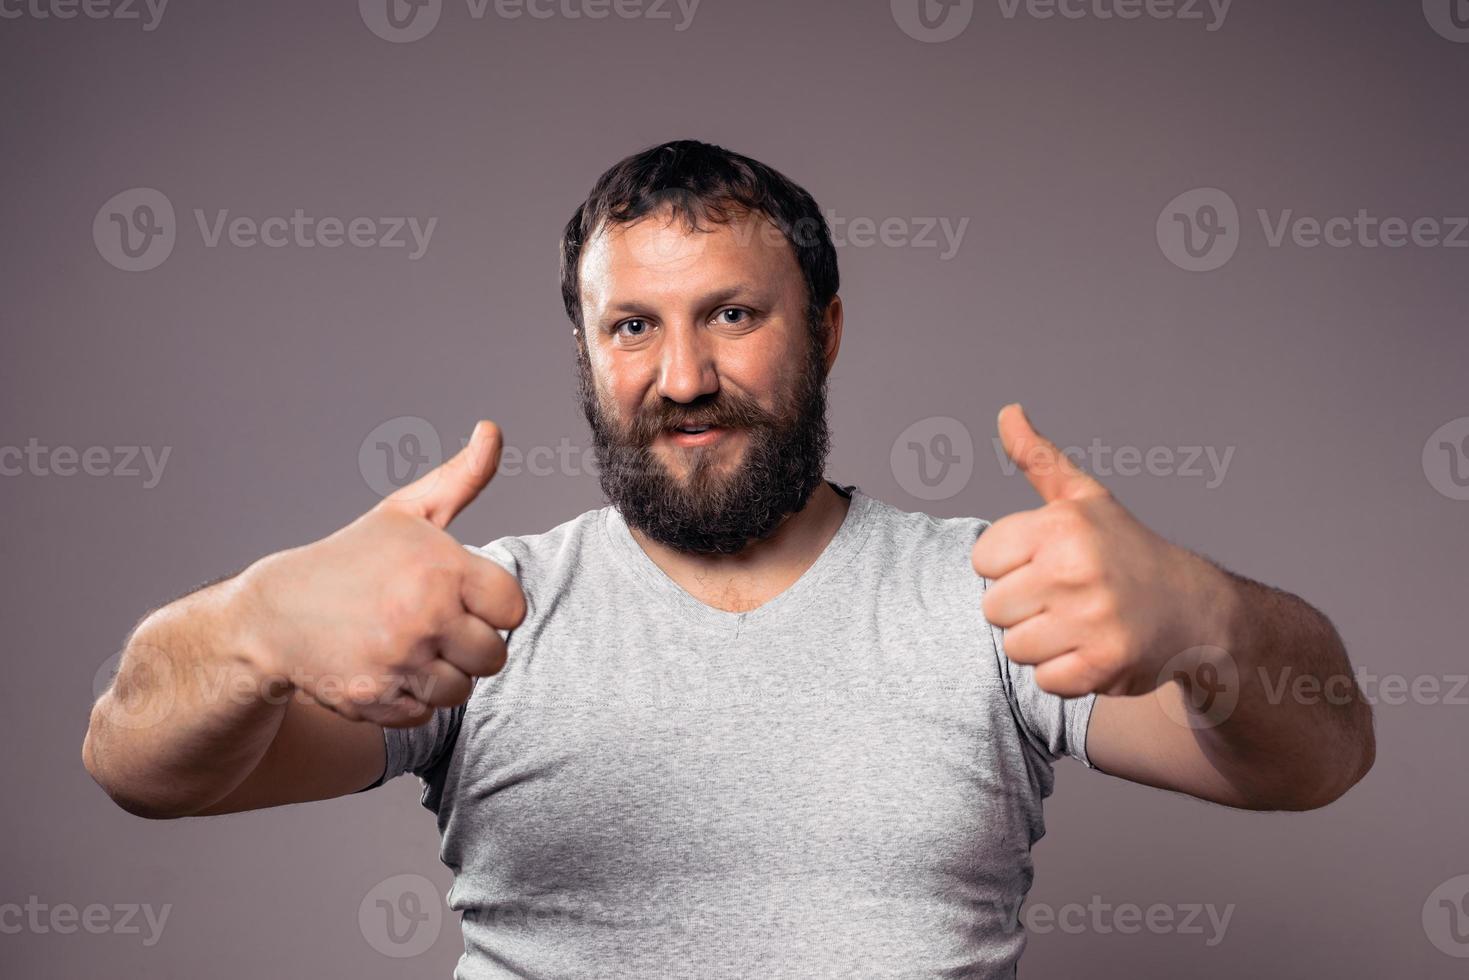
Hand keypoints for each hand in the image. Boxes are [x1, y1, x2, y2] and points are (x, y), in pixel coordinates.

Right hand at [238, 420, 526, 726]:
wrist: (273, 615)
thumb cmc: (353, 561)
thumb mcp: (406, 514)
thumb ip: (461, 478)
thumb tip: (491, 431)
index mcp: (442, 567)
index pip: (513, 608)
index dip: (489, 606)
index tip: (457, 598)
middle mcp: (424, 615)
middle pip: (494, 655)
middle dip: (467, 645)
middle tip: (428, 626)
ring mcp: (400, 660)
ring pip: (462, 690)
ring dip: (440, 675)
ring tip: (405, 647)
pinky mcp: (376, 700)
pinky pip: (425, 714)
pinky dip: (408, 699)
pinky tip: (382, 669)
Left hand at [972, 405, 1226, 697]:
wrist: (1198, 612)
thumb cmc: (1127, 552)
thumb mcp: (1085, 499)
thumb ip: (1039, 459)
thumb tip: (1007, 411)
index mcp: (1061, 525)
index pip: (982, 560)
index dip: (1010, 567)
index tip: (1049, 564)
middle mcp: (1075, 568)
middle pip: (994, 608)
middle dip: (1026, 609)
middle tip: (1070, 599)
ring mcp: (1091, 618)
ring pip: (1017, 648)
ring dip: (1045, 644)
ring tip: (1082, 625)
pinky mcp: (1104, 664)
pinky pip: (1046, 680)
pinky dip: (1068, 674)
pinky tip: (1095, 650)